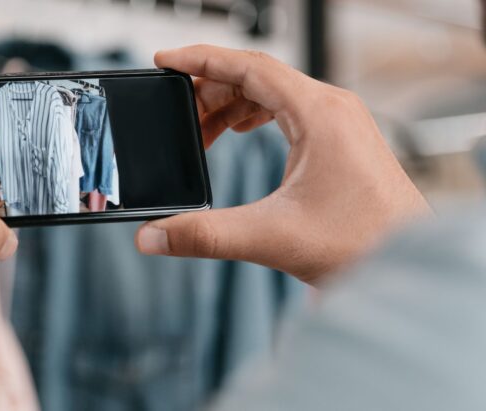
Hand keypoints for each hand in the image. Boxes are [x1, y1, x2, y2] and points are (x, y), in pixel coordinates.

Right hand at [135, 45, 430, 284]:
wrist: (408, 265)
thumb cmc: (362, 243)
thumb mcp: (269, 236)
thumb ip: (203, 234)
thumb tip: (151, 236)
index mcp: (318, 113)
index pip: (249, 66)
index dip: (201, 59)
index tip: (164, 61)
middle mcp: (331, 108)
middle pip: (255, 76)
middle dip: (208, 92)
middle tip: (175, 116)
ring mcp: (338, 121)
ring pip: (270, 92)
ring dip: (229, 105)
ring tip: (199, 133)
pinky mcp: (339, 139)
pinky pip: (286, 108)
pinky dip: (252, 114)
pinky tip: (234, 133)